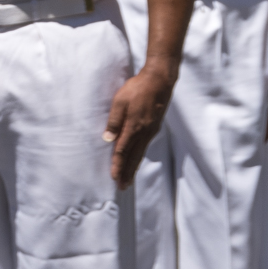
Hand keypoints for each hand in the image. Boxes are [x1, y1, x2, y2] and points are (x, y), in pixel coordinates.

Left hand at [103, 65, 173, 185]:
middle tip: (122, 187)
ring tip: (128, 179)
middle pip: (133, 157)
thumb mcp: (120, 101)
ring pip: (140, 153)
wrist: (160, 81)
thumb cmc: (137, 89)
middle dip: (127, 173)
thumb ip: (114, 121)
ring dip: (133, 167)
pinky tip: (135, 160)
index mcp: (134, 127)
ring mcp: (151, 131)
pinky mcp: (154, 127)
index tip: (114, 178)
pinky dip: (139, 157)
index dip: (118, 166)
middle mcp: (144, 133)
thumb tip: (108, 139)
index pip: (123, 151)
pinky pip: (145, 146)